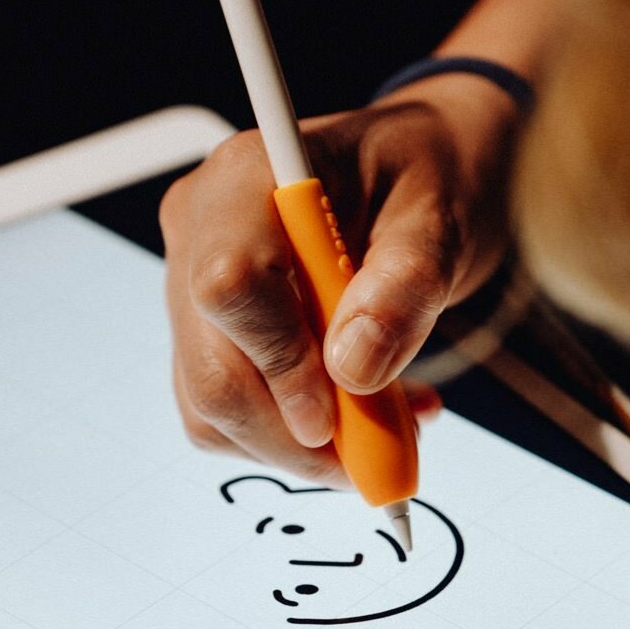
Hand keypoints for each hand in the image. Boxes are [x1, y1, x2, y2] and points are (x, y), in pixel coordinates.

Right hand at [159, 78, 516, 480]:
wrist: (409, 176)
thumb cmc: (424, 178)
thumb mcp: (440, 218)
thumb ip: (405, 284)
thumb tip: (354, 367)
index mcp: (248, 178)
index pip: (230, 286)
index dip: (281, 365)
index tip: (342, 416)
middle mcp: (200, 230)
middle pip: (213, 369)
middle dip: (299, 436)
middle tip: (390, 453)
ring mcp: (189, 285)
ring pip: (212, 408)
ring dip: (304, 445)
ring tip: (393, 420)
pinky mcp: (202, 332)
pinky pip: (227, 414)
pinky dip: (296, 437)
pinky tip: (362, 409)